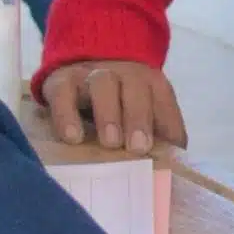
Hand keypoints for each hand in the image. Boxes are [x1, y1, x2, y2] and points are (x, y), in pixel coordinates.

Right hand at [39, 60, 188, 155]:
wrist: (79, 65)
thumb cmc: (117, 106)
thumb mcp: (140, 114)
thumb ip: (158, 135)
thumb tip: (173, 167)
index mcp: (148, 82)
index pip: (163, 97)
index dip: (168, 122)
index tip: (169, 151)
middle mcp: (123, 73)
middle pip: (135, 87)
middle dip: (139, 117)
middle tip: (139, 148)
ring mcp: (91, 75)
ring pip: (103, 84)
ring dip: (109, 114)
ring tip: (110, 143)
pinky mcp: (61, 82)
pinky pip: (63, 93)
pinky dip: (67, 115)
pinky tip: (73, 138)